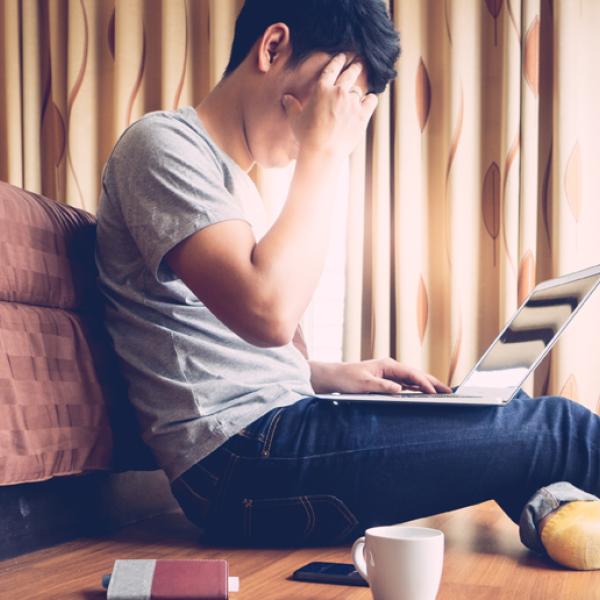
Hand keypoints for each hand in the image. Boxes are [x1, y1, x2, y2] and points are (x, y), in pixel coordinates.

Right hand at [281, 53, 377, 156]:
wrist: (322, 151)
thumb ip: (292, 106)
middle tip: (358, 63)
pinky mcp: (362, 115)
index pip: (332, 69)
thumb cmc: (306, 136)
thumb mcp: (295, 119)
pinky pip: (371, 100)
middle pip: (350, 73)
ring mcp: (351, 103)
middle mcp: (338, 92)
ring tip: (360, 90)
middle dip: (354, 67)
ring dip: (358, 91)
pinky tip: (368, 101)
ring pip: (359, 90)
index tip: (343, 57)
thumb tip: (286, 99)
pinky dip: (370, 100)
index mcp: (321, 89)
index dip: (338, 61)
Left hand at [309, 358, 451, 394]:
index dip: (425, 383)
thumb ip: (382, 386)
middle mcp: (390, 367)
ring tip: (442, 393)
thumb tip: (399, 389)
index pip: (412, 374)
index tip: (435, 393)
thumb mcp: (363, 384)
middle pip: (416, 374)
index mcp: (387, 365)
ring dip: (427, 385)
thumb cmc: (346, 379)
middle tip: (450, 391)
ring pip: (413, 379)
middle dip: (433, 382)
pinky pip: (406, 384)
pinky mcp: (386, 380)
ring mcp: (389, 373)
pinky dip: (417, 388)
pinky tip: (425, 393)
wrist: (334, 377)